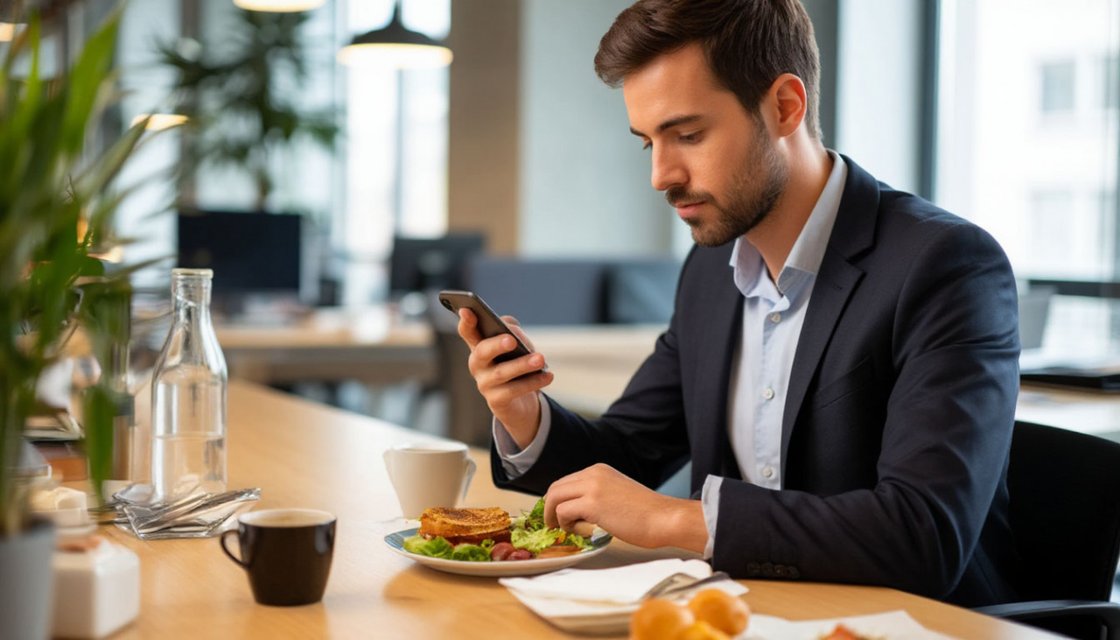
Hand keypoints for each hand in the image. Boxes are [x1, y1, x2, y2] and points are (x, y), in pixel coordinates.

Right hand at [457, 309, 553, 448]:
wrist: (519, 402)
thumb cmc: (515, 364)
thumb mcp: (514, 345)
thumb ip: (511, 331)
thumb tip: (513, 333)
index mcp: (479, 346)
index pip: (468, 332)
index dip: (466, 322)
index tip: (466, 310)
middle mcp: (477, 364)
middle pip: (482, 352)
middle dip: (496, 345)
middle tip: (511, 340)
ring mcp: (485, 384)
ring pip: (501, 373)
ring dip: (522, 364)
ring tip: (540, 359)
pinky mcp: (496, 401)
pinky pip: (514, 390)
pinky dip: (533, 382)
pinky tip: (548, 376)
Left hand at [544, 463, 707, 552]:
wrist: (664, 518)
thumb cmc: (646, 513)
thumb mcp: (617, 494)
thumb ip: (597, 495)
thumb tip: (576, 511)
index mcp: (599, 470)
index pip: (566, 482)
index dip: (556, 500)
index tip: (556, 515)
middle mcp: (593, 474)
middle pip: (555, 487)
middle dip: (549, 507)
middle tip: (552, 525)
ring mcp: (592, 487)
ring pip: (554, 498)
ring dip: (554, 517)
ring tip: (564, 529)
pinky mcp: (592, 504)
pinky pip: (563, 512)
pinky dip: (565, 524)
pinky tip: (578, 531)